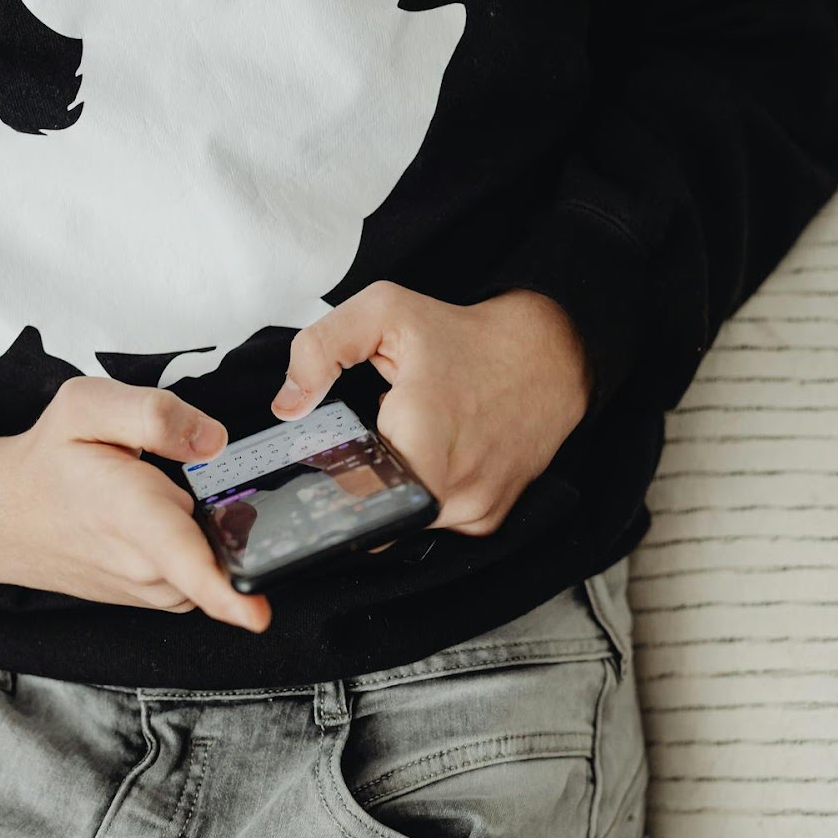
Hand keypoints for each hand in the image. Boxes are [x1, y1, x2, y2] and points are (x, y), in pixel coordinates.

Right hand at [0, 378, 271, 632]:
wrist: (3, 514)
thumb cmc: (49, 460)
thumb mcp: (88, 406)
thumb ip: (155, 414)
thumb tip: (213, 440)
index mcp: (130, 512)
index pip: (183, 561)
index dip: (226, 593)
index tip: (257, 615)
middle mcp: (142, 563)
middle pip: (221, 547)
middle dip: (227, 513)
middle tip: (177, 477)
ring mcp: (148, 588)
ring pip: (212, 561)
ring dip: (205, 533)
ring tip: (157, 496)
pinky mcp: (154, 598)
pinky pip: (196, 575)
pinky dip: (193, 549)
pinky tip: (161, 521)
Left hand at [272, 283, 590, 535]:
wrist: (549, 358)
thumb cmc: (466, 339)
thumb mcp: (386, 312)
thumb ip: (322, 348)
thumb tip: (288, 404)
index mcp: (423, 435)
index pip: (352, 499)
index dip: (329, 486)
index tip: (325, 467)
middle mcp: (453, 485)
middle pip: (373, 515)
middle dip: (358, 486)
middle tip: (363, 448)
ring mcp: (474, 509)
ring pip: (403, 524)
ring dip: (391, 494)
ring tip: (404, 447)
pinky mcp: (487, 521)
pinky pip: (434, 525)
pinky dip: (422, 500)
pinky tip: (431, 462)